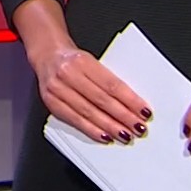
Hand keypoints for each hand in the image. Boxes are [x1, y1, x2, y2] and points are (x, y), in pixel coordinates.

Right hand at [30, 43, 152, 145]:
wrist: (47, 55)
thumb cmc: (74, 59)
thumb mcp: (93, 61)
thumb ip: (108, 80)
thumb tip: (132, 103)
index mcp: (82, 61)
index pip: (111, 84)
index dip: (129, 100)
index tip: (144, 111)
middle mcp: (67, 74)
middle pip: (101, 100)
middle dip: (123, 116)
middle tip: (138, 127)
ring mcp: (57, 89)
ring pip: (88, 112)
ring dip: (110, 126)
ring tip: (125, 135)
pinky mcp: (51, 103)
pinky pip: (74, 120)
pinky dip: (91, 130)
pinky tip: (104, 136)